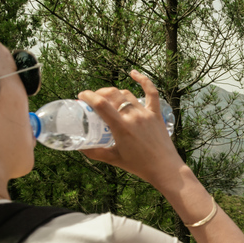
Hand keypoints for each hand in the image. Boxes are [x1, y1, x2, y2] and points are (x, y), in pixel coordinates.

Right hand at [78, 70, 183, 188]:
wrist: (165, 168)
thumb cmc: (139, 166)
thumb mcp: (113, 159)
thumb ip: (94, 152)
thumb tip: (78, 147)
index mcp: (121, 127)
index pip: (100, 103)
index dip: (88, 96)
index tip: (81, 96)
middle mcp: (134, 116)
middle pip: (112, 94)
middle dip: (99, 93)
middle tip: (93, 100)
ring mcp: (146, 114)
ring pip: (127, 94)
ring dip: (115, 93)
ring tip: (108, 98)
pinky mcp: (156, 114)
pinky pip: (151, 93)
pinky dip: (143, 81)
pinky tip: (133, 73)